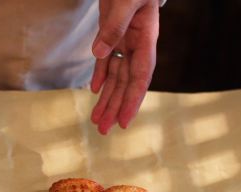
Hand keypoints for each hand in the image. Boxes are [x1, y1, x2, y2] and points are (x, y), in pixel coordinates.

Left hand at [90, 0, 159, 134]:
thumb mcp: (126, 0)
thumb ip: (114, 26)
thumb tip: (100, 53)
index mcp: (146, 39)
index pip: (140, 77)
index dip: (132, 101)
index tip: (124, 122)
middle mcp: (138, 44)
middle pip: (126, 83)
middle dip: (116, 107)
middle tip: (104, 130)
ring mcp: (126, 40)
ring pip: (116, 75)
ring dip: (106, 98)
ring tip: (97, 120)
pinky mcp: (113, 33)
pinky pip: (108, 60)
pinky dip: (101, 75)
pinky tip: (94, 91)